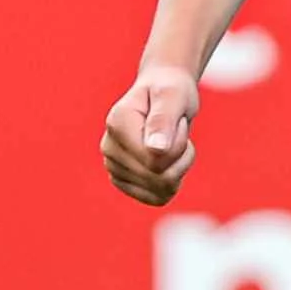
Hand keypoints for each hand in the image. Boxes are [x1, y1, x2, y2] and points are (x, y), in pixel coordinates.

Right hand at [102, 64, 202, 205]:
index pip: (157, 161)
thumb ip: (163, 120)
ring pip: (161, 190)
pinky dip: (172, 182)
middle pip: (160, 178)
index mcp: (117, 124)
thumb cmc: (170, 91)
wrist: (162, 93)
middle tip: (177, 130)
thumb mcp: (173, 96)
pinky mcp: (122, 181)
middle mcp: (109, 147)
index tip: (176, 120)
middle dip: (181, 156)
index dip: (179, 145)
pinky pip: (157, 198)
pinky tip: (168, 160)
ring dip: (179, 167)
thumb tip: (156, 150)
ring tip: (172, 141)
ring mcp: (112, 166)